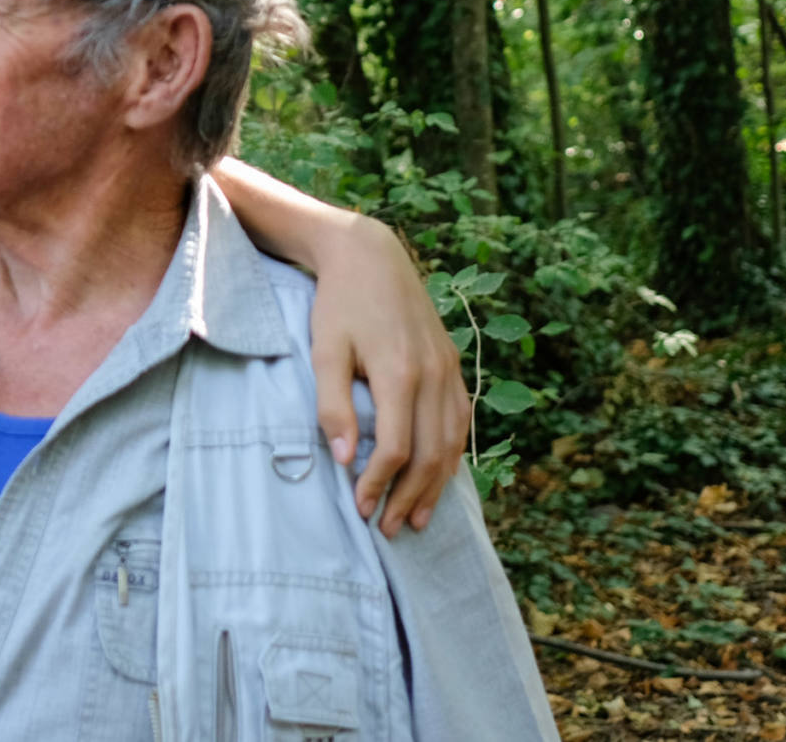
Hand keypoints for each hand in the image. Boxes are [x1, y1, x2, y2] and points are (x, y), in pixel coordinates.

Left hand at [308, 215, 471, 536]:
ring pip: (453, 442)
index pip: (396, 449)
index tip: (360, 508)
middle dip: (410, 497)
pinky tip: (441, 476)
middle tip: (391, 529)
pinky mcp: (454, 364)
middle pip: (430, 454)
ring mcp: (449, 369)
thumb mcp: (324, 350)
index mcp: (399, 373)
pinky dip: (453, 454)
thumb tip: (344, 459)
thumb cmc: (339, 303)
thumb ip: (332, 405)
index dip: (379, 485)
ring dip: (437, 485)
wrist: (370, 255)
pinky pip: (461, 420)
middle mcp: (433, 375)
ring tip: (420, 518)